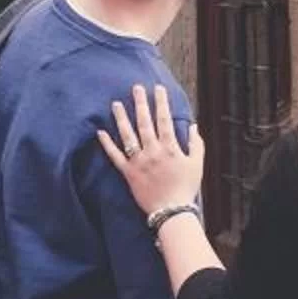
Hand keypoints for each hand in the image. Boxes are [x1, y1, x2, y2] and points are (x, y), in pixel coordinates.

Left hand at [97, 83, 205, 215]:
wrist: (171, 210)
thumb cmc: (186, 187)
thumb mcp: (197, 164)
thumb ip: (195, 144)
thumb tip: (193, 127)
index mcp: (170, 147)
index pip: (164, 119)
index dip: (161, 103)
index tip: (157, 89)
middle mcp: (152, 151)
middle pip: (145, 122)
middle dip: (141, 103)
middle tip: (136, 88)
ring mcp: (139, 161)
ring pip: (128, 135)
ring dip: (121, 118)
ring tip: (116, 104)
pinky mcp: (128, 172)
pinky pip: (115, 156)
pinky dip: (107, 144)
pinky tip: (100, 132)